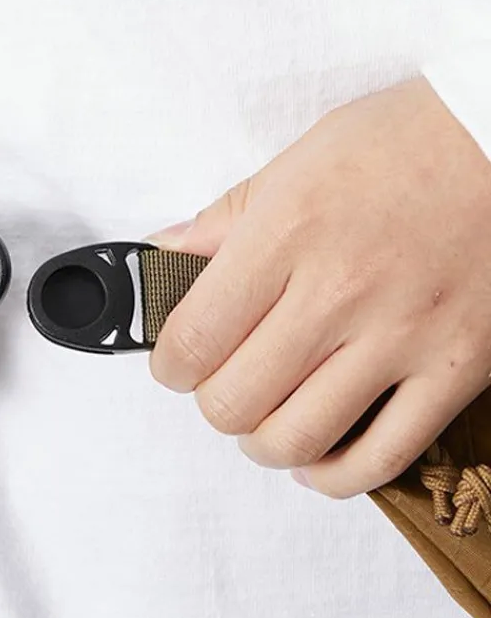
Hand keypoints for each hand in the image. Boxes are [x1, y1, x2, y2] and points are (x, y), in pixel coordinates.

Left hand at [149, 78, 490, 496]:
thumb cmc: (406, 141)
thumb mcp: (300, 160)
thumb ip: (226, 218)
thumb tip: (165, 254)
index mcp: (288, 234)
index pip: (193, 339)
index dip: (170, 365)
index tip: (176, 362)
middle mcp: (339, 293)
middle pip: (234, 402)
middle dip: (214, 404)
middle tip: (224, 384)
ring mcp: (401, 338)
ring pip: (298, 440)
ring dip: (263, 444)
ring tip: (266, 422)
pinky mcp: (453, 371)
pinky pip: (382, 457)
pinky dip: (335, 476)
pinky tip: (317, 461)